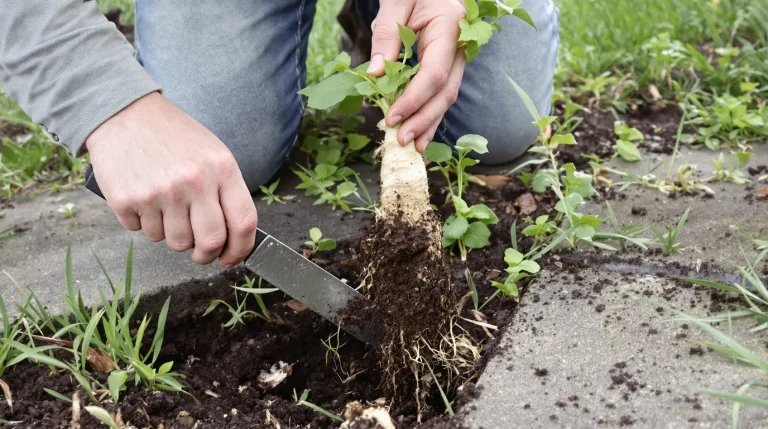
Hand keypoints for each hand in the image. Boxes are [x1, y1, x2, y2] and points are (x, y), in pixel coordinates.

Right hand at [86, 92, 257, 267]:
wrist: (124, 113)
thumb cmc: (173, 136)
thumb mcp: (212, 153)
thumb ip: (225, 191)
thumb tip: (233, 237)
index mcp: (221, 169)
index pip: (244, 223)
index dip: (241, 249)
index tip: (231, 258)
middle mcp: (193, 181)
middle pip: (210, 242)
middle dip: (206, 255)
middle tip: (199, 252)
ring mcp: (159, 192)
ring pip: (175, 242)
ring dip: (172, 235)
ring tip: (167, 209)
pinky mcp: (127, 200)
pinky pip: (142, 232)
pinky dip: (144, 223)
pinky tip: (144, 198)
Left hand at [367, 0, 465, 152]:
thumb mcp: (395, 2)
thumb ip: (386, 36)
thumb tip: (376, 75)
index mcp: (450, 27)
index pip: (434, 74)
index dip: (413, 100)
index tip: (392, 117)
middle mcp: (459, 45)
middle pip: (445, 92)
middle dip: (423, 120)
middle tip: (401, 140)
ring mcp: (456, 56)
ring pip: (446, 97)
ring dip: (429, 124)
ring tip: (412, 147)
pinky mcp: (447, 65)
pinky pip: (441, 93)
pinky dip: (430, 114)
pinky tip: (420, 134)